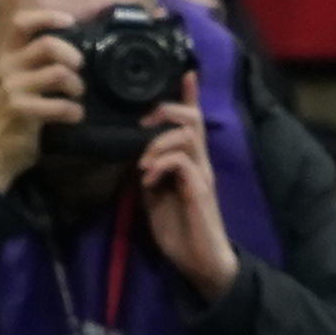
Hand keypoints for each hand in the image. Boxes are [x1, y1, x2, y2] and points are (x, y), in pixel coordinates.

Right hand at [0, 29, 82, 190]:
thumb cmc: (16, 109)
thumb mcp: (18, 77)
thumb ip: (33, 56)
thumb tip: (68, 33)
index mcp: (5, 55)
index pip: (20, 23)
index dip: (47, 17)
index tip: (70, 21)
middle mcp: (4, 66)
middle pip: (47, 44)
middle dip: (72, 56)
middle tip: (78, 69)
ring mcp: (10, 87)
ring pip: (58, 72)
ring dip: (76, 85)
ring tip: (76, 94)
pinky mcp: (18, 109)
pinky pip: (59, 105)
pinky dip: (73, 111)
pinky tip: (74, 115)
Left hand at [138, 79, 240, 297]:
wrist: (201, 261)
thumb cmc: (179, 230)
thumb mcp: (155, 197)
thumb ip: (150, 174)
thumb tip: (133, 156)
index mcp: (191, 162)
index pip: (193, 122)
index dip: (190, 96)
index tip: (186, 73)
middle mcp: (200, 163)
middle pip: (192, 120)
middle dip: (166, 111)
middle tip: (143, 123)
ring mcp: (202, 175)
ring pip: (186, 137)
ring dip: (157, 144)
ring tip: (142, 163)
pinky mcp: (199, 191)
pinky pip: (183, 163)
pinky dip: (161, 164)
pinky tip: (148, 179)